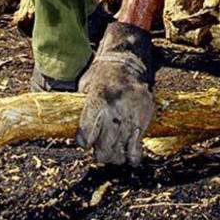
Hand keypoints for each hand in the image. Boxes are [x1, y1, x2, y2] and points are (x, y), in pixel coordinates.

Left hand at [76, 22, 154, 165]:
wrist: (127, 63)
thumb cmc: (100, 76)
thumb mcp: (85, 88)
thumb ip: (83, 110)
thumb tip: (74, 130)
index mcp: (96, 101)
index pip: (86, 135)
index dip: (84, 143)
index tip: (85, 143)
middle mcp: (114, 109)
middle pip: (104, 147)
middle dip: (101, 154)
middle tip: (100, 153)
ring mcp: (131, 114)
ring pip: (121, 150)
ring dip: (116, 156)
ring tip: (114, 155)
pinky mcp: (145, 116)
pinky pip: (138, 144)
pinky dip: (133, 154)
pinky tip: (130, 157)